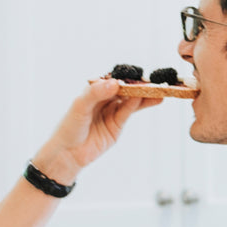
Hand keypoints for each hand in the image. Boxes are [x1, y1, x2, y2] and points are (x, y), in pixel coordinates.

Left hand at [31, 78, 162, 185]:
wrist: (67, 154)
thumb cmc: (68, 127)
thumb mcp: (80, 106)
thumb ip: (96, 93)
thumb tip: (115, 83)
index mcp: (94, 90)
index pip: (112, 79)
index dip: (125, 75)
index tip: (137, 72)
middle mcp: (104, 99)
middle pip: (124, 89)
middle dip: (139, 85)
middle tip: (154, 80)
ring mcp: (111, 112)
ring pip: (130, 100)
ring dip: (144, 95)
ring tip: (160, 90)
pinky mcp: (117, 126)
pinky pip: (129, 112)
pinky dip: (140, 105)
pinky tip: (151, 99)